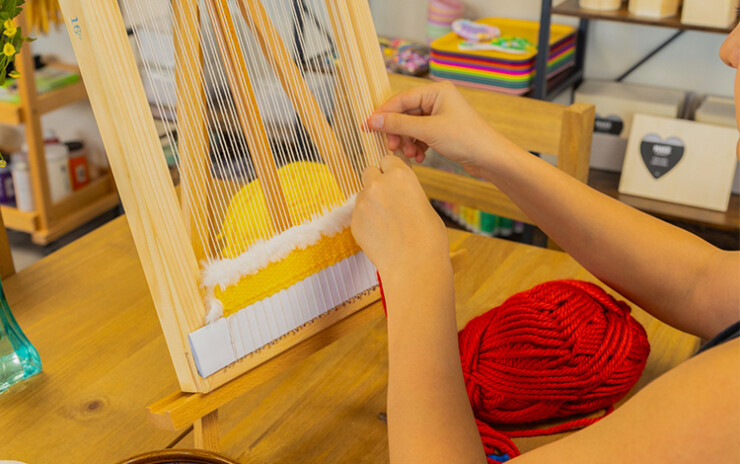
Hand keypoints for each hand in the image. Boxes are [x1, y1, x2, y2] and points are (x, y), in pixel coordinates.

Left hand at [351, 156, 448, 277]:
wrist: (414, 264)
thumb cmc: (428, 238)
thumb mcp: (424, 205)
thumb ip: (406, 193)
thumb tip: (399, 195)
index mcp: (400, 176)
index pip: (387, 160)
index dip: (391, 170)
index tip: (394, 180)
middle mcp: (378, 184)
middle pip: (369, 171)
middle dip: (376, 182)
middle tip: (387, 199)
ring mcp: (363, 202)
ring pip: (362, 194)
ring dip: (370, 203)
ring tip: (387, 224)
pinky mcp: (355, 221)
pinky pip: (358, 215)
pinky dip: (366, 222)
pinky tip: (381, 236)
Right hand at [367, 82, 506, 176]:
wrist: (490, 158)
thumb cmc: (465, 138)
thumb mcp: (428, 130)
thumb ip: (398, 124)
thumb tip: (373, 120)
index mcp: (436, 91)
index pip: (401, 99)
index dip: (383, 114)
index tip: (367, 126)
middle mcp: (438, 100)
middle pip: (405, 114)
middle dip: (397, 132)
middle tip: (391, 147)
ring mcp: (440, 115)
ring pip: (411, 127)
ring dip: (407, 142)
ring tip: (410, 154)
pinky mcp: (442, 130)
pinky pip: (420, 135)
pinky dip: (417, 146)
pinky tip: (420, 157)